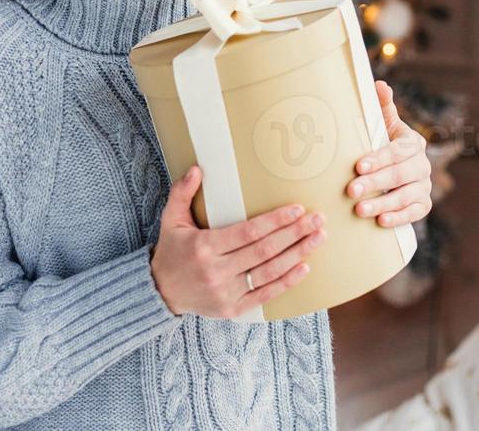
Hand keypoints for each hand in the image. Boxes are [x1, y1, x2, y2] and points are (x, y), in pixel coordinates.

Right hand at [150, 165, 326, 318]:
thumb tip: (197, 169)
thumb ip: (182, 193)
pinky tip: (305, 267)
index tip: (297, 209)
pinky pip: (264, 296)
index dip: (275, 221)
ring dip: (298, 255)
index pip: (248, 232)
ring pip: (269, 273)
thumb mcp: (170, 219)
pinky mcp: (232, 310)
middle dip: (295, 234)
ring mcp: (225, 293)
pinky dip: (286, 282)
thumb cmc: (171, 251)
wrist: (160, 292)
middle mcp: (216, 272)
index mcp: (204, 247)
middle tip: (318, 220)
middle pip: (264, 251)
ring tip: (317, 239)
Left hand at [345, 80, 432, 227]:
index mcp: (412, 143)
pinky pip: (415, 213)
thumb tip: (379, 84)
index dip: (379, 159)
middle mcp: (422, 164)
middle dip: (375, 183)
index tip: (358, 166)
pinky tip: (381, 222)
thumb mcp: (383, 127)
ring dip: (383, 204)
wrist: (396, 173)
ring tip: (360, 210)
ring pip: (406, 196)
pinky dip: (399, 218)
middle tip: (351, 190)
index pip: (398, 151)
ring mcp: (424, 186)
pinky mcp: (424, 205)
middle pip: (400, 174)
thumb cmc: (383, 145)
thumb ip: (381, 107)